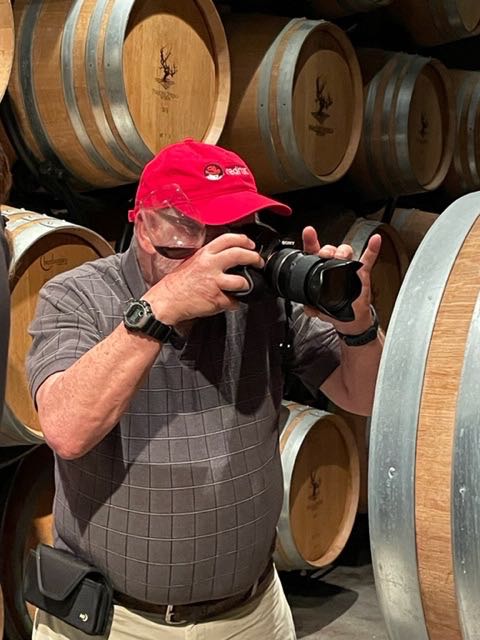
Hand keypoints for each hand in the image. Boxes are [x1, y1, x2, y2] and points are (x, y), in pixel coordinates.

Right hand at [143, 233, 263, 323]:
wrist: (166, 301)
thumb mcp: (192, 262)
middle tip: (258, 262)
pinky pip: (234, 301)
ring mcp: (214, 282)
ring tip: (246, 286)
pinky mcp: (216, 298)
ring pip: (242, 280)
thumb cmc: (177, 284)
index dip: (244, 240)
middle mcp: (210, 265)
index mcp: (205, 254)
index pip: (228, 239)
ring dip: (248, 284)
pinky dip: (235, 303)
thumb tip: (225, 257)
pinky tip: (232, 302)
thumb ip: (209, 258)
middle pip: (239, 254)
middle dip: (254, 258)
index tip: (250, 245)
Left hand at [302, 226, 381, 333]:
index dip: (310, 241)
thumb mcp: (318, 308)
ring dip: (343, 251)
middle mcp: (333, 266)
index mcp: (319, 271)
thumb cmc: (333, 308)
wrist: (350, 319)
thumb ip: (311, 307)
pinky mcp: (361, 274)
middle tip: (325, 255)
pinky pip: (368, 259)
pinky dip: (372, 249)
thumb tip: (308, 308)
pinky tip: (375, 240)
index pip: (312, 252)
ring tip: (341, 256)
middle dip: (327, 250)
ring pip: (345, 252)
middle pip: (329, 250)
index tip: (308, 233)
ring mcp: (348, 268)